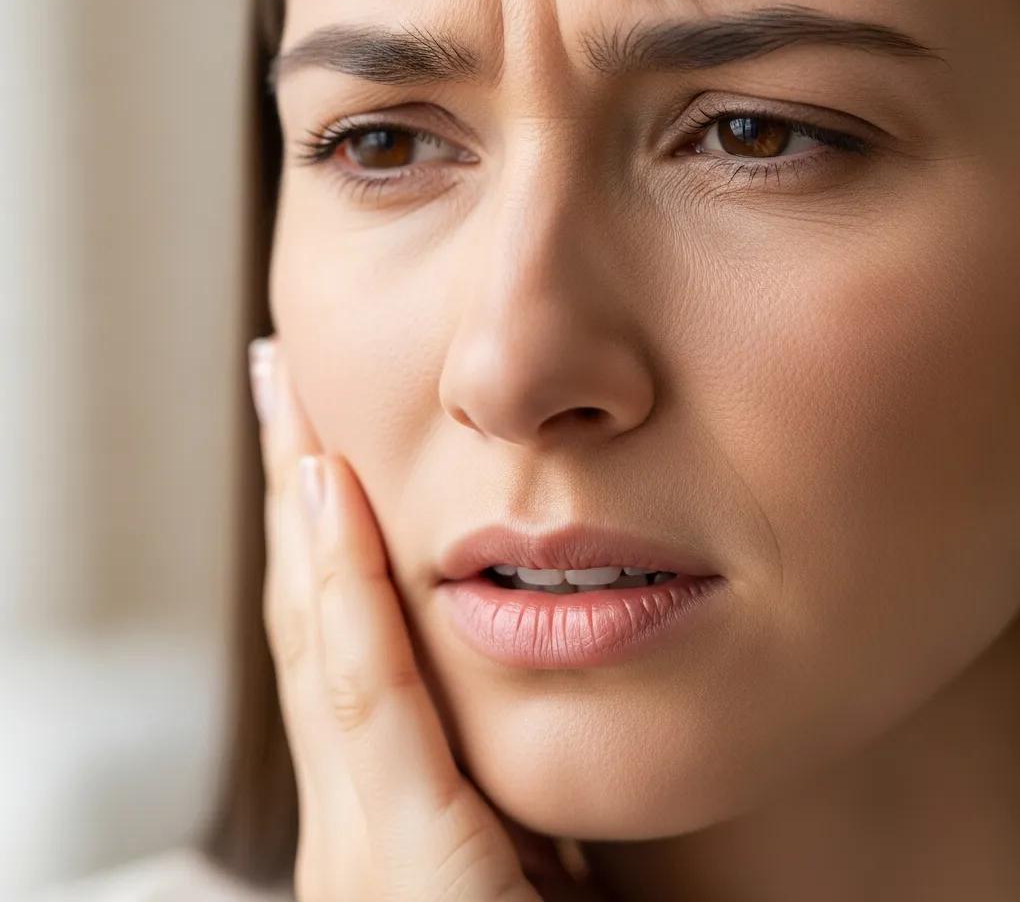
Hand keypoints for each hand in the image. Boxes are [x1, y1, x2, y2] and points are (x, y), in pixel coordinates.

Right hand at [249, 334, 606, 900]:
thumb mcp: (519, 851)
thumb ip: (500, 772)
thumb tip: (511, 670)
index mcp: (384, 805)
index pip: (343, 635)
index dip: (322, 532)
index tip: (318, 436)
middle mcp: (350, 811)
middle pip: (314, 615)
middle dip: (292, 492)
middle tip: (281, 384)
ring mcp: (361, 839)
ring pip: (322, 637)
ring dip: (304, 513)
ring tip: (291, 406)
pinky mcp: (402, 869)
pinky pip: (366, 704)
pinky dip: (343, 597)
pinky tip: (333, 504)